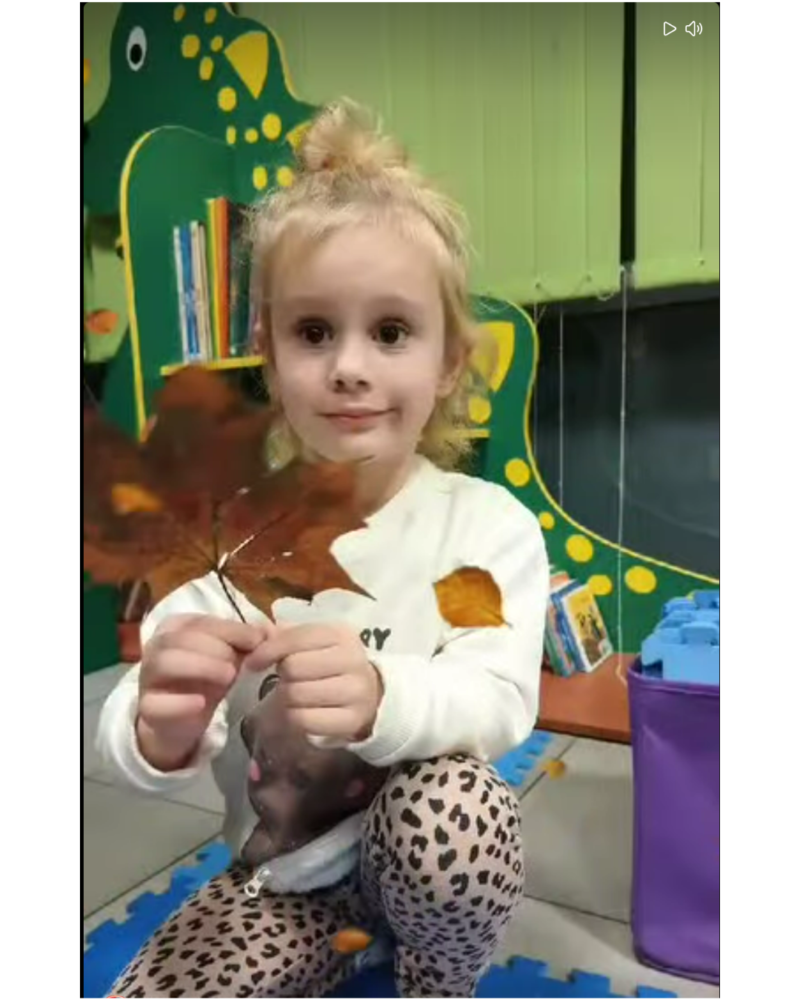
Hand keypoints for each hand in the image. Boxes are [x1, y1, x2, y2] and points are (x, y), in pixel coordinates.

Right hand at [137, 614, 264, 770]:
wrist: (180, 720)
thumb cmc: (205, 680)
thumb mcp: (227, 657)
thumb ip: (245, 641)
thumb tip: (269, 630)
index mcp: (176, 628)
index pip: (200, 621)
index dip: (231, 629)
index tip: (257, 641)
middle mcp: (157, 646)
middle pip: (181, 638)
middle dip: (215, 647)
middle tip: (239, 664)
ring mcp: (147, 677)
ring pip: (164, 662)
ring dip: (200, 666)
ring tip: (228, 677)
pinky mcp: (147, 708)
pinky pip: (155, 703)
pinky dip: (180, 703)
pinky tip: (201, 703)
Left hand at [243, 622, 382, 742]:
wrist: (369, 694)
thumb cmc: (331, 664)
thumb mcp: (314, 643)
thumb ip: (285, 634)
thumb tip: (258, 630)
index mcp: (342, 634)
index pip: (296, 638)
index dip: (268, 650)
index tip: (253, 663)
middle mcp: (353, 660)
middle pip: (293, 667)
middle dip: (283, 674)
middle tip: (287, 679)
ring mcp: (355, 692)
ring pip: (296, 694)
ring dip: (286, 697)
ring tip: (296, 693)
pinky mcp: (351, 720)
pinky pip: (303, 720)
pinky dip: (294, 717)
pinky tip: (301, 711)